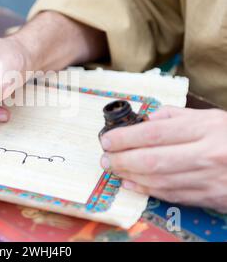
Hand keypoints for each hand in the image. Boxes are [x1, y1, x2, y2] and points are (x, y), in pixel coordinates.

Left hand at [100, 106, 226, 212]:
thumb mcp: (209, 117)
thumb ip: (176, 116)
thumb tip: (146, 118)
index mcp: (205, 129)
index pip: (154, 133)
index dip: (125, 137)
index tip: (107, 139)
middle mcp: (206, 154)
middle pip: (152, 160)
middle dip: (121, 160)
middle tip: (105, 158)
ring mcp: (208, 179)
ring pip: (158, 181)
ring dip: (129, 176)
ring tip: (113, 169)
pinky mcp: (208, 197)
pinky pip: (170, 195)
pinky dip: (146, 190)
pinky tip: (130, 184)